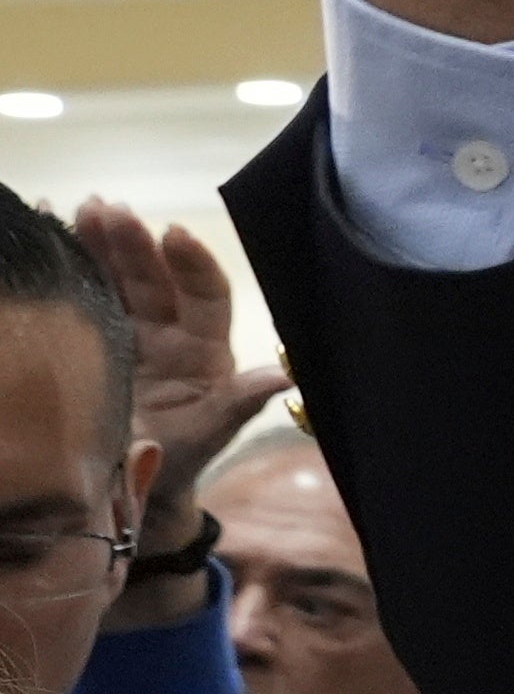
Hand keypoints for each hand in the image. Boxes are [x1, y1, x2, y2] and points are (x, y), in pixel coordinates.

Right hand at [68, 201, 286, 531]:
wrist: (132, 486)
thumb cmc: (180, 460)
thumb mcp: (209, 434)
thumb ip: (237, 404)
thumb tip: (282, 374)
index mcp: (205, 349)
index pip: (206, 295)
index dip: (193, 264)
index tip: (174, 232)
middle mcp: (169, 331)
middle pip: (154, 278)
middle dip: (133, 243)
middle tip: (106, 208)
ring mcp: (129, 331)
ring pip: (118, 277)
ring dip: (100, 241)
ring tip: (80, 207)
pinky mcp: (94, 338)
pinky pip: (84, 293)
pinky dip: (70, 261)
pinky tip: (51, 227)